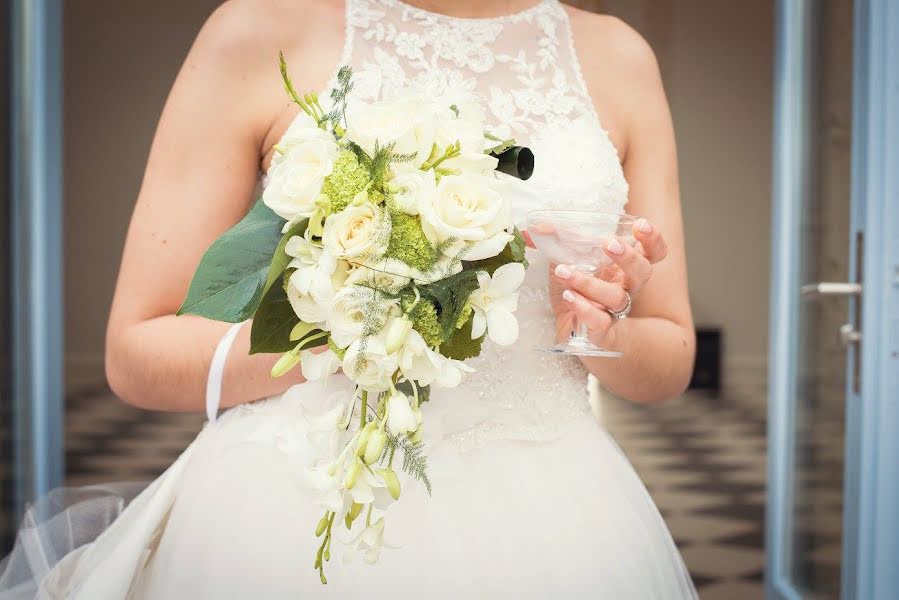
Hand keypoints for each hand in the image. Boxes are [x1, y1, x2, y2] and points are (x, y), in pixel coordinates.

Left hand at [542, 218, 668, 343]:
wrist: (573, 333)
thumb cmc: (576, 291)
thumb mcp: (565, 261)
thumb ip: (554, 241)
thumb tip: (536, 226)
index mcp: (624, 267)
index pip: (652, 252)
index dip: (653, 239)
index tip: (640, 225)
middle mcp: (626, 288)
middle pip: (643, 272)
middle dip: (629, 257)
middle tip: (609, 244)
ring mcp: (616, 311)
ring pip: (616, 297)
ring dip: (590, 283)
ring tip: (563, 272)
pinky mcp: (602, 331)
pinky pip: (600, 321)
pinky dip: (585, 309)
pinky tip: (569, 297)